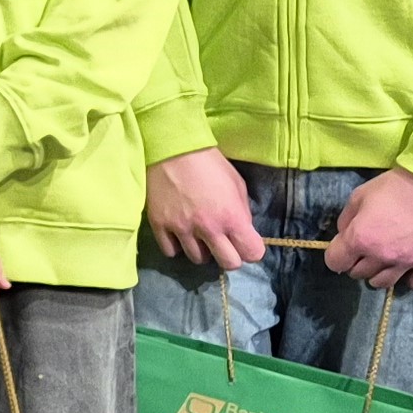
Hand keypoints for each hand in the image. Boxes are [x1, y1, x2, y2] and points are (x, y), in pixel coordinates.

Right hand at [145, 146, 265, 271]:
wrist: (173, 149)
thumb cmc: (210, 164)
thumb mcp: (237, 184)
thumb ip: (241, 212)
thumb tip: (241, 230)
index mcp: (232, 217)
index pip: (252, 253)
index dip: (252, 249)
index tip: (246, 242)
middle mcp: (208, 228)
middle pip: (228, 263)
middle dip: (230, 256)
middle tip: (224, 243)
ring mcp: (182, 229)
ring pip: (198, 259)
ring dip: (202, 250)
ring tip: (199, 235)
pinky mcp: (160, 226)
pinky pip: (171, 251)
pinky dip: (177, 246)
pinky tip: (180, 234)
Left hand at [329, 167, 412, 290]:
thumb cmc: (396, 186)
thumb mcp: (360, 195)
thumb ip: (346, 219)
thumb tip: (344, 236)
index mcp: (361, 238)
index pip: (335, 262)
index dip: (337, 255)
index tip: (344, 248)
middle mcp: (382, 256)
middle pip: (359, 273)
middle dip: (357, 262)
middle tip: (365, 249)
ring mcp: (408, 262)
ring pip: (383, 283)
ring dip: (378, 273)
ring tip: (384, 259)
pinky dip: (408, 277)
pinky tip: (407, 266)